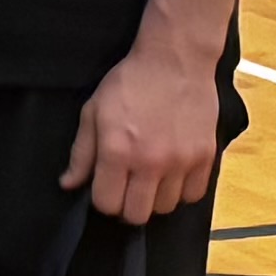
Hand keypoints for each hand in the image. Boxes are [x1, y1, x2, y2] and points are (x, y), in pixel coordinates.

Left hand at [61, 36, 222, 221]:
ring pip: (166, 208)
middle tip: (128, 187)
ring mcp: (181, 161)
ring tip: (152, 178)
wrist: (175, 61)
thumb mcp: (94, 112)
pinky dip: (183, 190)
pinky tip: (174, 174)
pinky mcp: (206, 156)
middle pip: (137, 214)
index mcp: (117, 152)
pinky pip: (194, 195)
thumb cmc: (130, 83)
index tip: (107, 187)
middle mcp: (150, 162)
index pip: (107, 204)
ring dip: (155, 198)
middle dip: (127, 205)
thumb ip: (81, 153)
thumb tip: (69, 184)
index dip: (103, 199)